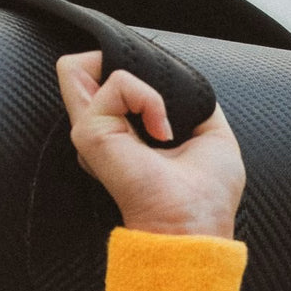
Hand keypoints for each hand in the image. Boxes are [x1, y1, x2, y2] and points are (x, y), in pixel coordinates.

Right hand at [56, 50, 244, 237]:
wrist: (196, 227)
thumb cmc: (207, 197)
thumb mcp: (211, 133)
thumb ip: (193, 103)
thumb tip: (180, 81)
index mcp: (125, 132)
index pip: (105, 78)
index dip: (134, 68)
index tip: (166, 90)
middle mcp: (103, 130)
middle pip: (84, 66)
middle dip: (126, 63)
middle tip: (159, 99)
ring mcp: (92, 130)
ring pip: (78, 66)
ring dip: (140, 82)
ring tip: (163, 122)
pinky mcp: (90, 132)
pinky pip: (116, 83)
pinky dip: (149, 96)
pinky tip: (162, 131)